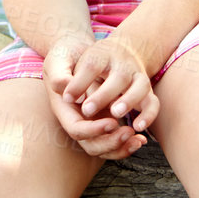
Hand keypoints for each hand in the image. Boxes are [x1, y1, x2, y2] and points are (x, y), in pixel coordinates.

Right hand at [43, 39, 153, 160]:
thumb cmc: (64, 55)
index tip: (112, 122)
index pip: (76, 130)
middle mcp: (78, 118)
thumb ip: (59, 77)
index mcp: (63, 109)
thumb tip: (68, 93)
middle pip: (92, 145)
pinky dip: (128, 142)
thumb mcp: (56, 61)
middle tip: (129, 132)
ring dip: (122, 147)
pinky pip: (116, 137)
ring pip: (106, 146)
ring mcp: (92, 120)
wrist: (74, 51)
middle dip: (111, 143)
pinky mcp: (106, 115)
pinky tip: (142, 138)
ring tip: (138, 139)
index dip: (93, 131)